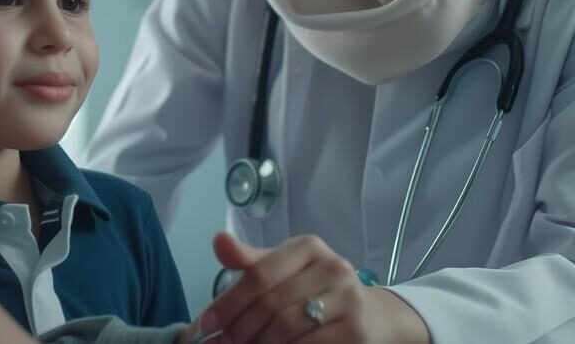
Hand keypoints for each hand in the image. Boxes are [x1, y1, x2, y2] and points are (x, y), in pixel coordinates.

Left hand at [197, 232, 430, 343]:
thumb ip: (249, 262)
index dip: (228, 302)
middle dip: (239, 329)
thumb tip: (218, 241)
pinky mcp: (357, 332)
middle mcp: (332, 267)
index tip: (204, 324)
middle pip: (270, 304)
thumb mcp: (282, 270)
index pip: (259, 274)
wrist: (370, 316)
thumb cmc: (313, 290)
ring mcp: (349, 299)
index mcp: (308, 247)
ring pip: (286, 329)